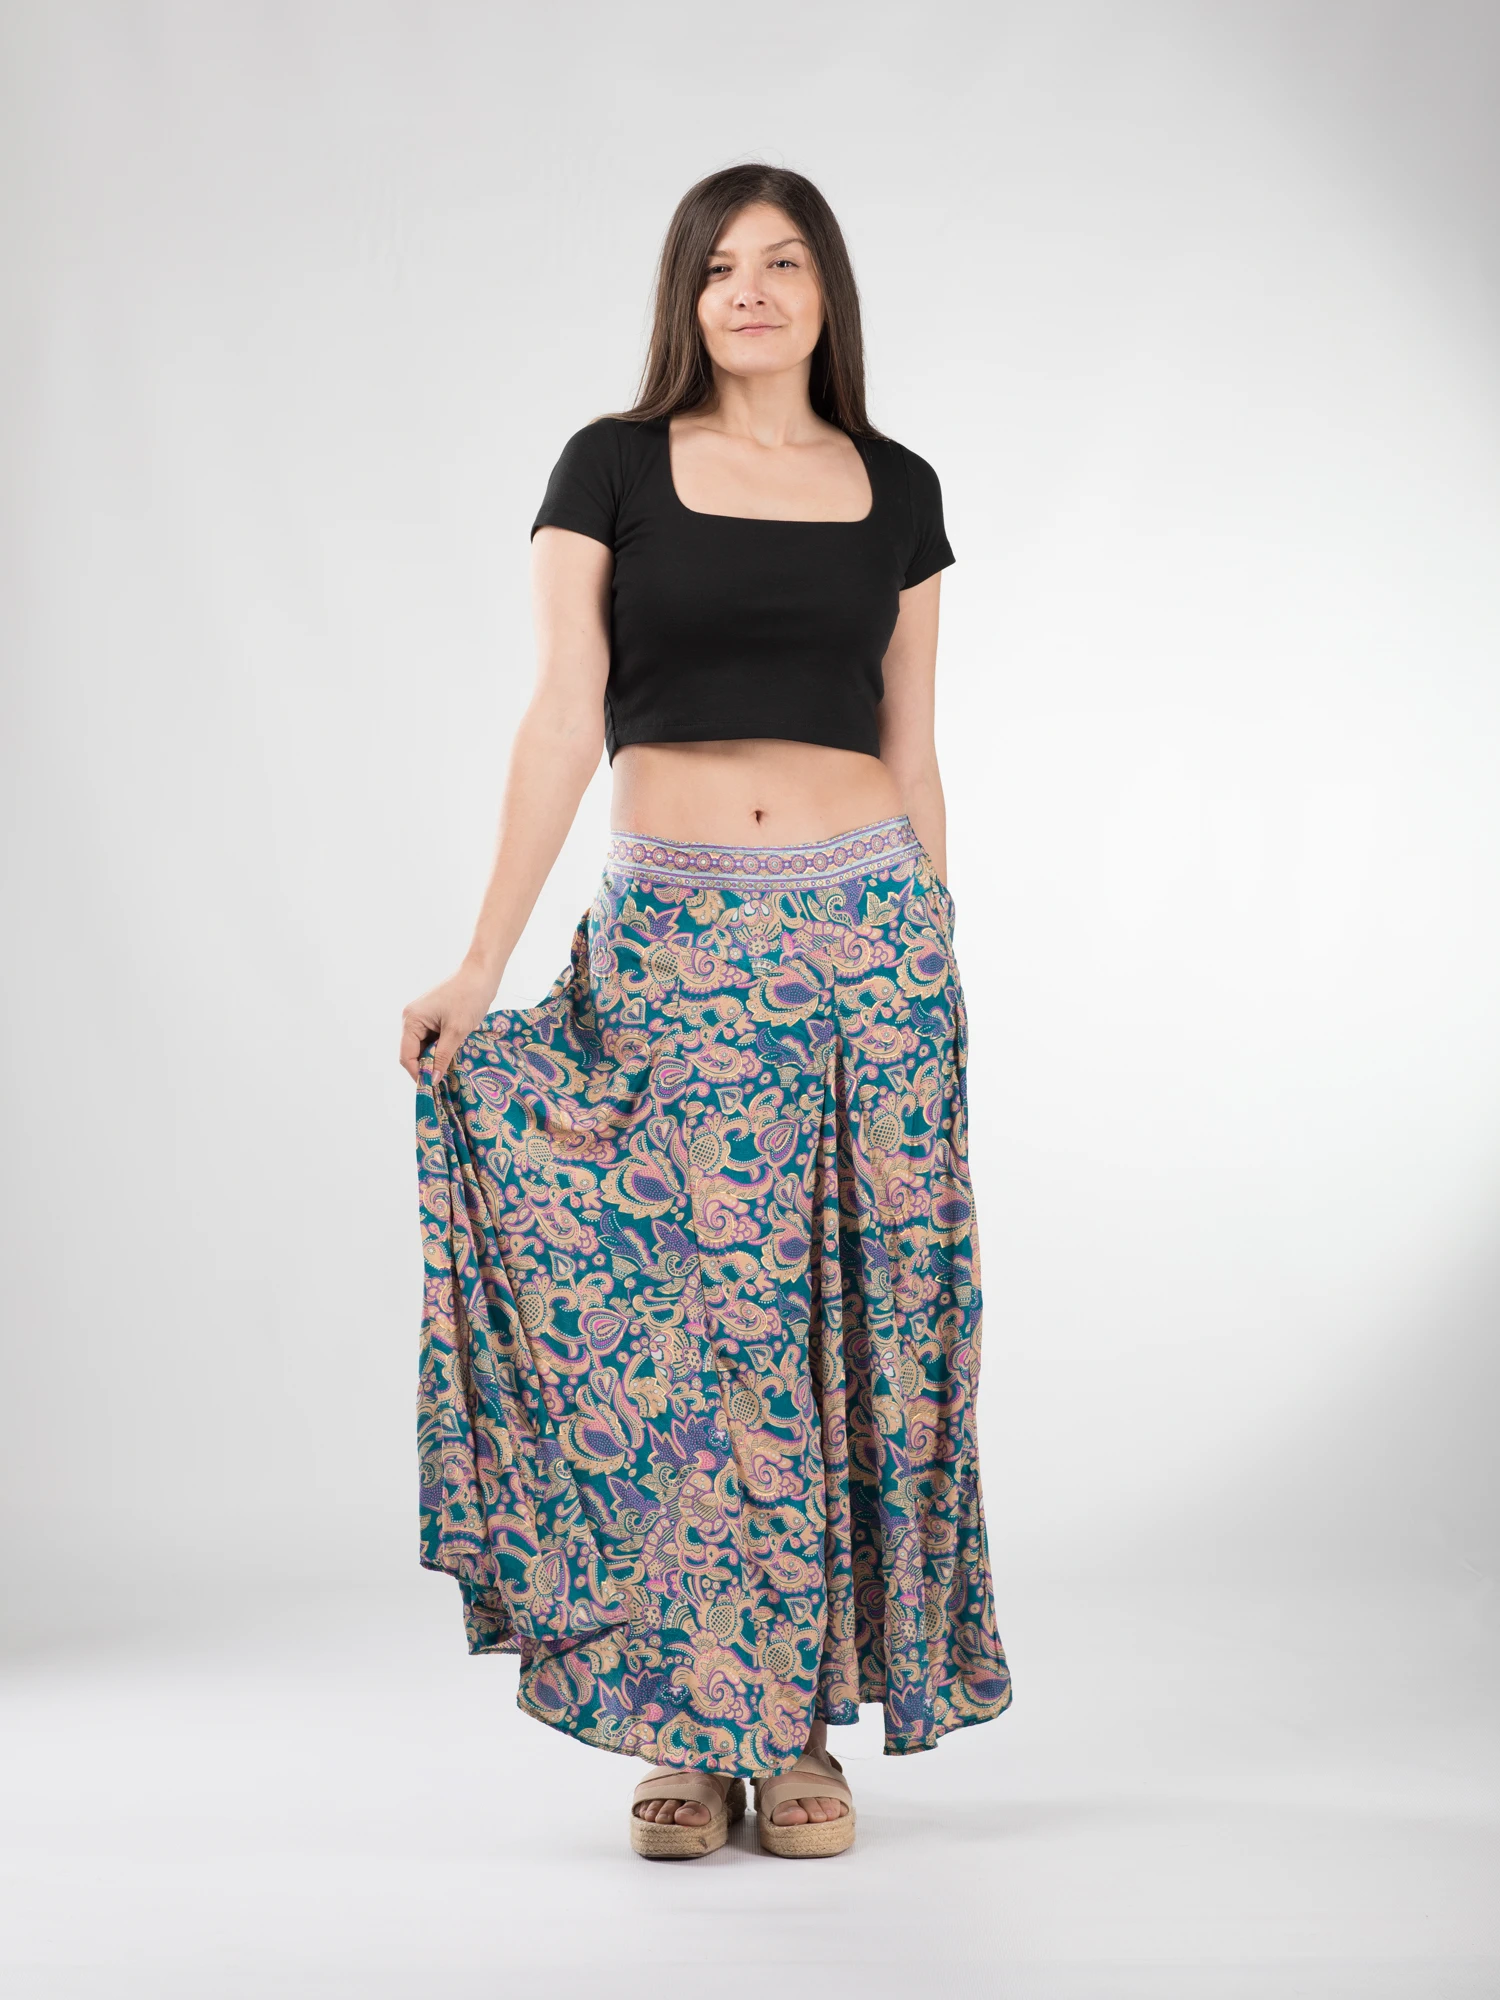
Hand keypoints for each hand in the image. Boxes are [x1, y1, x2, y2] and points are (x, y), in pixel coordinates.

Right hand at [399, 965, 498, 1084]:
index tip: (433, 1087)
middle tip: (445, 1079)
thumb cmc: (469, 997)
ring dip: (435, 1058)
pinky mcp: (432, 1017)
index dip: (418, 1073)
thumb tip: (431, 1080)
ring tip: (451, 1068)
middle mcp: (411, 1018)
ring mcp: (421, 1017)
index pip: (407, 1056)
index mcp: (412, 1020)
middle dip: (427, 1066)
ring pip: (423, 1047)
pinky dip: (440, 1048)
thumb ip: (442, 1057)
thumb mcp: (456, 1031)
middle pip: (413, 1052)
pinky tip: (453, 1054)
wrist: (481, 974)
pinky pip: (431, 1039)